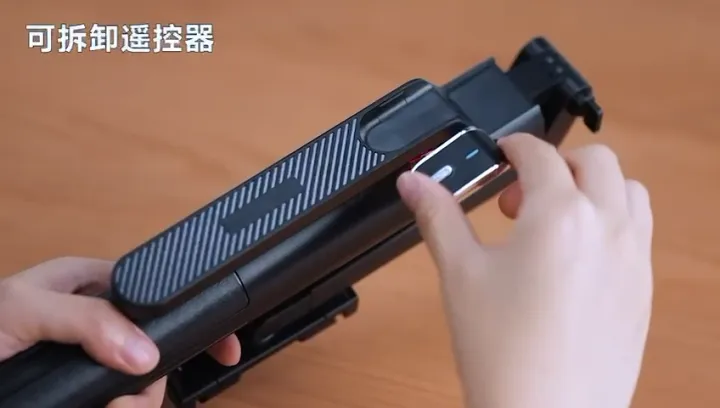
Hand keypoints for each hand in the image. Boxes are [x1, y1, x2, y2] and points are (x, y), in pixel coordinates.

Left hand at [0, 257, 241, 407]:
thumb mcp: (25, 311)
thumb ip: (86, 320)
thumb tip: (143, 348)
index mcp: (89, 286)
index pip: (156, 294)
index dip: (191, 317)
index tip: (220, 344)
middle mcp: (99, 326)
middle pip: (158, 349)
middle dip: (155, 380)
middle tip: (131, 400)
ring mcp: (93, 366)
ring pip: (145, 388)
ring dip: (137, 405)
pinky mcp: (89, 396)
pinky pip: (126, 406)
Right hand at [397, 134, 652, 407]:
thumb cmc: (504, 354)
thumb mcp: (459, 273)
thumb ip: (437, 216)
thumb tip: (414, 182)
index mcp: (559, 215)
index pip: (539, 154)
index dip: (513, 146)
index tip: (498, 155)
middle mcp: (606, 227)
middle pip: (594, 161)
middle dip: (555, 164)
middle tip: (518, 197)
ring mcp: (632, 258)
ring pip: (627, 190)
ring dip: (592, 187)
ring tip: (553, 219)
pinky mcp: (642, 288)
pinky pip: (638, 230)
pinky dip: (611, 220)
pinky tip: (575, 255)